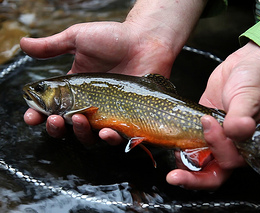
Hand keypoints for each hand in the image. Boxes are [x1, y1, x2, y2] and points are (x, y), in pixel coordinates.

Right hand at [22, 0, 205, 144]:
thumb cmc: (114, 38)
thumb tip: (22, 44)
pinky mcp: (128, 118)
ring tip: (80, 121)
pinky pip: (118, 137)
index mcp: (75, 89)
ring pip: (90, 136)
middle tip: (55, 119)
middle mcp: (89, 104)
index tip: (31, 117)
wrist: (145, 41)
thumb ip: (52, 46)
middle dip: (56, 128)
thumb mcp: (78, 39)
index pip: (52, 107)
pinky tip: (106, 132)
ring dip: (81, 134)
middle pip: (67, 127)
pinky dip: (110, 139)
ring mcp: (109, 113)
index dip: (39, 115)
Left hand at [166, 41, 259, 188]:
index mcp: (249, 145)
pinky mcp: (204, 127)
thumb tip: (237, 131)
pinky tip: (172, 142)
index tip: (209, 122)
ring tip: (173, 155)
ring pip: (200, 161)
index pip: (230, 161)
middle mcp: (232, 146)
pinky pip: (192, 143)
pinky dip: (182, 146)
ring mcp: (217, 138)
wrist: (247, 65)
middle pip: (213, 172)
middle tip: (175, 177)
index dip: (217, 148)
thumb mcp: (250, 96)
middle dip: (193, 179)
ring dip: (185, 163)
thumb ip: (242, 116)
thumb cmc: (257, 81)